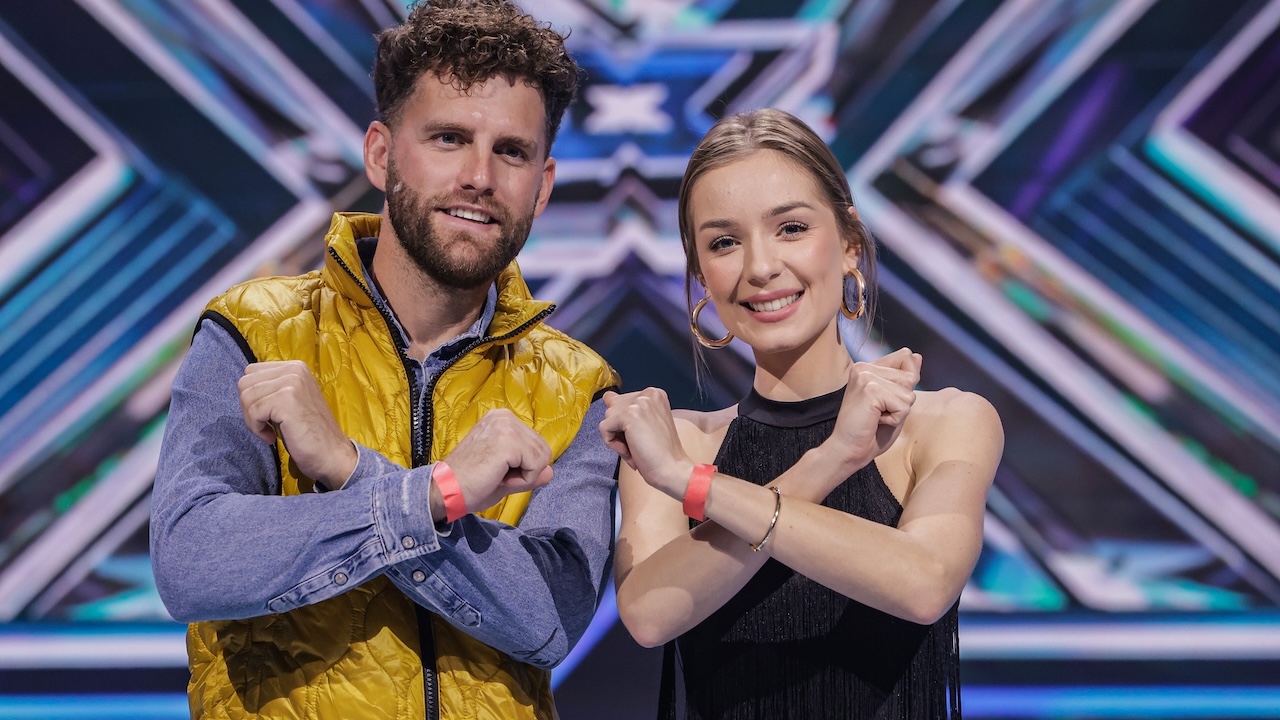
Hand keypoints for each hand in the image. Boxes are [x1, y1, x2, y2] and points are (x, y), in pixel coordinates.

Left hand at [239, 361, 357, 488]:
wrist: (331, 453)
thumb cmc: (309, 431)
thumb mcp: (291, 399)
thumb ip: (272, 387)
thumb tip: (244, 387)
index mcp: (295, 367)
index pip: (251, 372)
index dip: (252, 396)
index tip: (267, 414)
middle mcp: (294, 369)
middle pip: (245, 383)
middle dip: (248, 408)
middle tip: (265, 424)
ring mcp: (291, 383)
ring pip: (246, 397)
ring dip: (252, 420)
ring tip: (270, 431)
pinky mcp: (287, 400)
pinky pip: (253, 411)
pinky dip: (257, 429)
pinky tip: (272, 437)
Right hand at [437, 409, 553, 518]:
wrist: (445, 490)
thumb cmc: (469, 483)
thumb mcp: (506, 476)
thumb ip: (530, 471)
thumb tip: (551, 472)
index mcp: (502, 419)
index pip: (535, 445)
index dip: (522, 467)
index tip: (497, 471)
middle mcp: (505, 417)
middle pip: (542, 450)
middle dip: (525, 471)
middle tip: (496, 475)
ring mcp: (507, 427)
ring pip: (542, 459)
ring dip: (523, 477)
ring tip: (496, 476)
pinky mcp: (509, 441)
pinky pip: (536, 466)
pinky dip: (523, 480)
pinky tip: (499, 478)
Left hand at [598, 388, 692, 498]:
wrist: (671, 468)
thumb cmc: (660, 452)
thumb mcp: (647, 422)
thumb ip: (629, 409)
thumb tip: (607, 396)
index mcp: (654, 394)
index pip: (622, 401)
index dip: (625, 424)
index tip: (641, 436)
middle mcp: (648, 394)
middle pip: (613, 408)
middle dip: (620, 430)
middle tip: (638, 444)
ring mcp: (639, 402)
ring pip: (608, 417)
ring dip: (617, 438)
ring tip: (636, 448)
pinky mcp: (629, 414)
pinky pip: (604, 428)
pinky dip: (612, 444)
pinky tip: (630, 450)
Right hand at [824, 348, 920, 475]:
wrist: (847, 451)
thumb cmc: (869, 432)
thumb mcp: (893, 402)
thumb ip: (904, 380)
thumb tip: (918, 356)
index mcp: (867, 368)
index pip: (905, 357)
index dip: (905, 385)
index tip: (882, 402)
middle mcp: (864, 367)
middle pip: (910, 377)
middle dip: (902, 401)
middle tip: (878, 413)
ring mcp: (866, 377)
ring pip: (908, 393)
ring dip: (899, 412)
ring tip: (876, 418)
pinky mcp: (870, 390)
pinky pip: (904, 406)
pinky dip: (895, 419)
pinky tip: (875, 422)